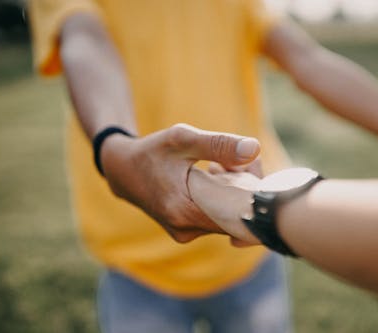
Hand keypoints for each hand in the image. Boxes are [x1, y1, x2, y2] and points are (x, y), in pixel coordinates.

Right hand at [100, 123, 260, 242]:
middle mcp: (186, 230)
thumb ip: (218, 144)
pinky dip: (221, 199)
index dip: (252, 192)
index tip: (251, 167)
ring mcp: (186, 233)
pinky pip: (215, 218)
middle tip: (239, 162)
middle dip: (245, 190)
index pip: (238, 215)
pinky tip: (215, 176)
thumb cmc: (152, 152)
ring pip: (226, 218)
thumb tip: (255, 149)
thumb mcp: (182, 139)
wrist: (122, 170)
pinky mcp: (186, 230)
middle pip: (235, 218)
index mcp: (184, 211)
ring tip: (223, 166)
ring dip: (233, 194)